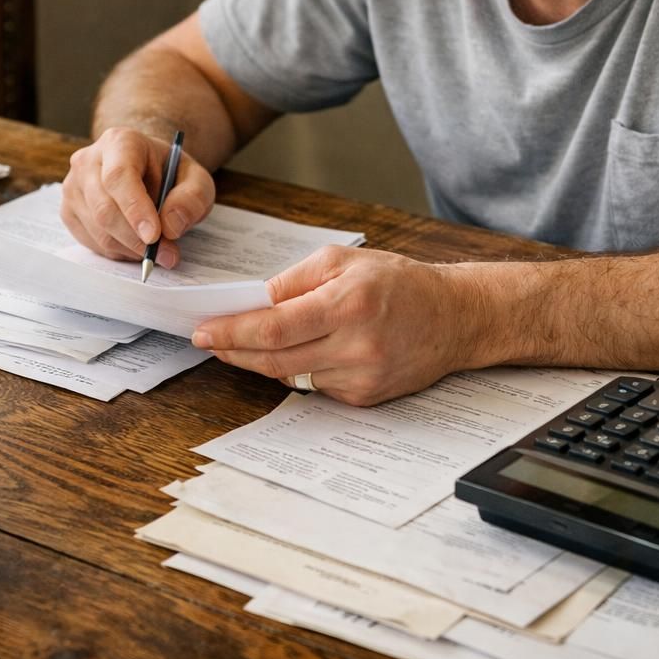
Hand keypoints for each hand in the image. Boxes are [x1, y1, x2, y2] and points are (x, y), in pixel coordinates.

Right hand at [60, 127, 214, 266]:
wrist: (149, 171)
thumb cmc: (171, 173)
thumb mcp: (196, 180)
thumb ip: (191, 198)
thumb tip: (170, 226)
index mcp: (120, 142)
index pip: (119, 177)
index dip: (135, 209)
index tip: (154, 236)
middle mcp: (88, 160)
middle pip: (104, 208)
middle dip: (136, 239)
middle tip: (166, 255)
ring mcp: (73, 186)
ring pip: (97, 230)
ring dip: (130, 249)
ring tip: (157, 248)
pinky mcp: (68, 210)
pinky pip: (91, 241)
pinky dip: (118, 251)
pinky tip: (136, 244)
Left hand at [191, 246, 490, 405]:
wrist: (455, 318)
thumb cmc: (400, 283)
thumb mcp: (346, 260)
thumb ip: (295, 280)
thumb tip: (252, 302)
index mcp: (348, 303)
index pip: (274, 327)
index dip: (232, 332)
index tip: (203, 331)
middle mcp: (356, 345)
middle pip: (274, 360)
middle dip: (234, 350)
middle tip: (209, 341)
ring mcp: (362, 377)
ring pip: (290, 377)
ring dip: (259, 362)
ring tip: (239, 345)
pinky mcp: (366, 397)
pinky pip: (315, 386)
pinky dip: (297, 370)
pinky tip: (296, 353)